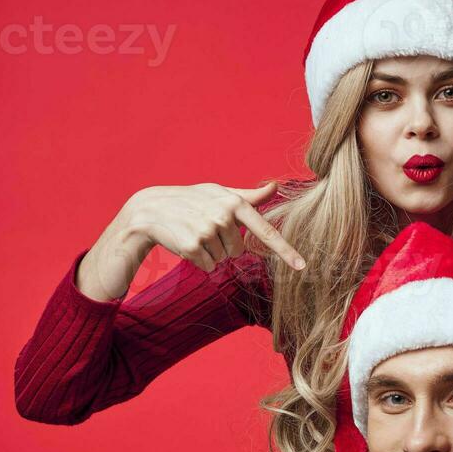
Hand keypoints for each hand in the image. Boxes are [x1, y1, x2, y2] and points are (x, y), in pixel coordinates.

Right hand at [78, 181, 304, 300]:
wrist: (150, 210)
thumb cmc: (190, 201)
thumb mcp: (218, 194)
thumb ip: (248, 196)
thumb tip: (275, 185)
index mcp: (234, 203)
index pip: (265, 231)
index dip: (285, 250)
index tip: (302, 266)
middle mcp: (223, 216)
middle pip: (239, 251)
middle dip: (224, 245)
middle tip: (204, 229)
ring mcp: (207, 232)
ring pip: (222, 259)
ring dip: (209, 252)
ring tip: (193, 233)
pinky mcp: (191, 247)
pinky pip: (207, 265)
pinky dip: (197, 259)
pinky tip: (185, 243)